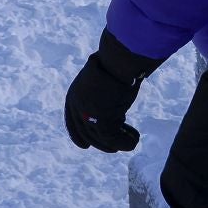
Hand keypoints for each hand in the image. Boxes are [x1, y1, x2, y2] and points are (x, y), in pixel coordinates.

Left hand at [64, 32, 157, 151]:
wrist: (119, 60)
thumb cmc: (115, 64)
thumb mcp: (101, 80)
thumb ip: (101, 96)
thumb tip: (111, 106)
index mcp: (73, 95)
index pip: (72, 121)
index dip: (77, 136)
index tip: (85, 147)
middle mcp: (77, 106)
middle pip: (87, 133)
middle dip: (102, 143)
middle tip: (115, 147)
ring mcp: (88, 114)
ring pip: (101, 137)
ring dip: (118, 143)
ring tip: (132, 142)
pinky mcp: (102, 120)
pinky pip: (113, 137)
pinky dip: (125, 141)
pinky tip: (135, 140)